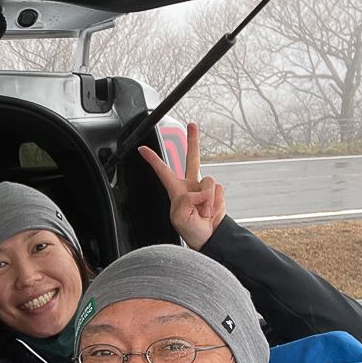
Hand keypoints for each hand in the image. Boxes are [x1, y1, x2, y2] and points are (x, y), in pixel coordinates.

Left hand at [137, 123, 225, 249]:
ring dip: (207, 200)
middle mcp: (190, 185)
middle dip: (193, 141)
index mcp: (175, 190)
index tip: (142, 149)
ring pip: (208, 181)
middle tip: (192, 125)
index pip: (163, 171)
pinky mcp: (217, 192)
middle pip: (192, 158)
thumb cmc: (190, 230)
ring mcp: (204, 187)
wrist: (208, 237)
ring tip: (203, 213)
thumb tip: (200, 191)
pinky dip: (215, 202)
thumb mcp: (179, 217)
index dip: (153, 160)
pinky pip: (218, 189)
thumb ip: (187, 200)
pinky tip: (211, 211)